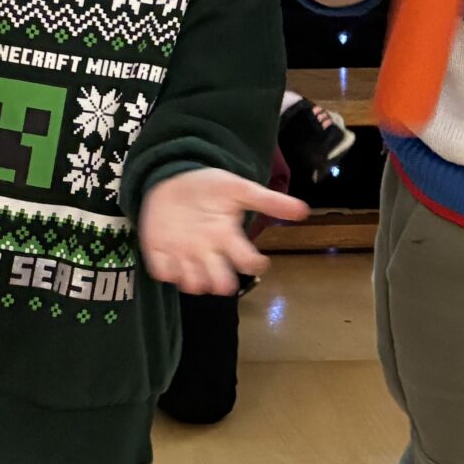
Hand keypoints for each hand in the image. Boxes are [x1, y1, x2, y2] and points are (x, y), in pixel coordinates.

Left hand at [138, 166, 309, 295]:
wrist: (172, 179)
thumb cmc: (209, 188)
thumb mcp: (238, 188)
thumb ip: (268, 200)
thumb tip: (303, 210)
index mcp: (229, 239)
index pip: (246, 262)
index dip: (253, 264)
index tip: (257, 259)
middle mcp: (209, 253)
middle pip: (220, 282)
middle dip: (221, 282)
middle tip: (219, 273)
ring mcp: (183, 255)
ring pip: (193, 284)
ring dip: (193, 279)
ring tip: (190, 259)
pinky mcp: (160, 253)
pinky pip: (162, 272)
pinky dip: (165, 269)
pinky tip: (166, 254)